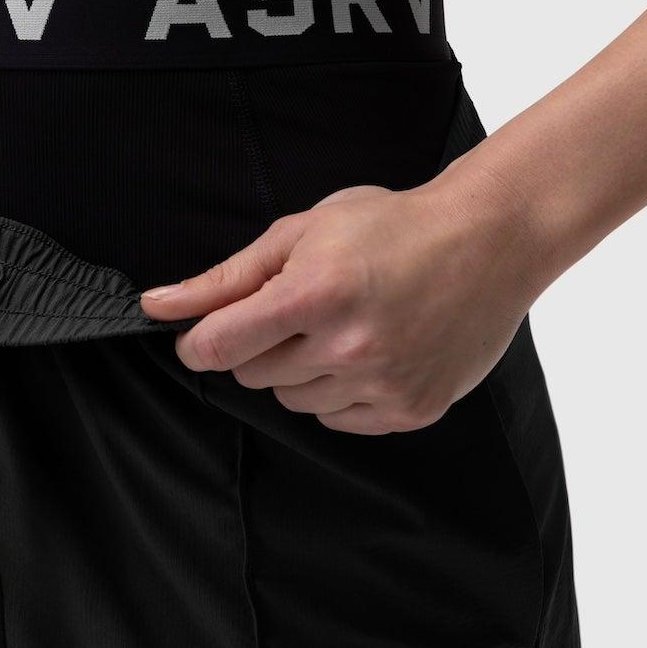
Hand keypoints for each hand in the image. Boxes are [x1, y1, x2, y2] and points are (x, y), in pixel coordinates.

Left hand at [140, 180, 540, 434]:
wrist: (489, 241)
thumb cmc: (391, 227)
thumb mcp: (300, 233)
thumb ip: (224, 278)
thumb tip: (157, 306)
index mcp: (313, 294)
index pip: (217, 347)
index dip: (199, 342)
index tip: (205, 334)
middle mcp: (348, 345)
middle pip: (252, 375)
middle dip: (259, 345)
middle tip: (301, 310)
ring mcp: (384, 382)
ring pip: (293, 401)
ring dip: (301, 370)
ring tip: (343, 326)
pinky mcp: (411, 410)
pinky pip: (338, 420)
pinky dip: (341, 393)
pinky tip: (369, 351)